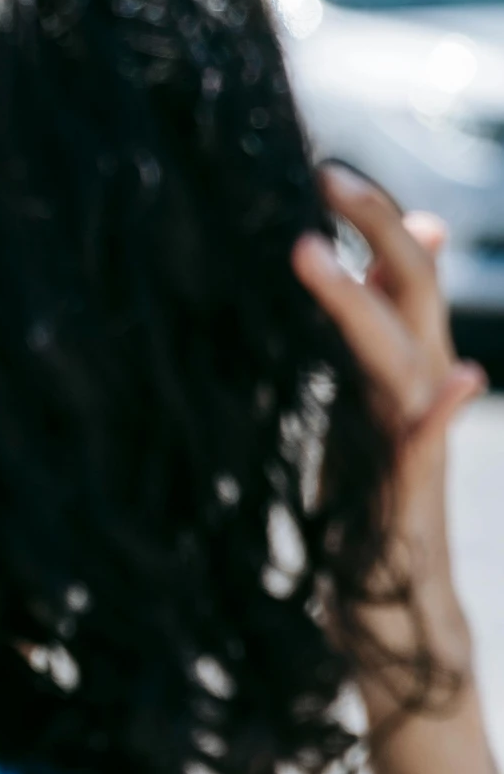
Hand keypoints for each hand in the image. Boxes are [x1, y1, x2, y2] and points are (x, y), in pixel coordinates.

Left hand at [291, 165, 485, 685]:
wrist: (390, 605)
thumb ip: (368, 335)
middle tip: (327, 174)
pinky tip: (462, 380)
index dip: (372, 223)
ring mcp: (413, 442)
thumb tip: (381, 254)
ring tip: (311, 250)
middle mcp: (412, 393)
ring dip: (362, 303)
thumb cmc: (363, 503)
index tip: (325, 168)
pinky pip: (428, 447)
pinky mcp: (407, 495)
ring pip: (400, 356)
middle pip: (406, 296)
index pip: (393, 278)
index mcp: (393, 370)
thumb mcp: (357, 405)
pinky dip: (445, 412)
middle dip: (376, 231)